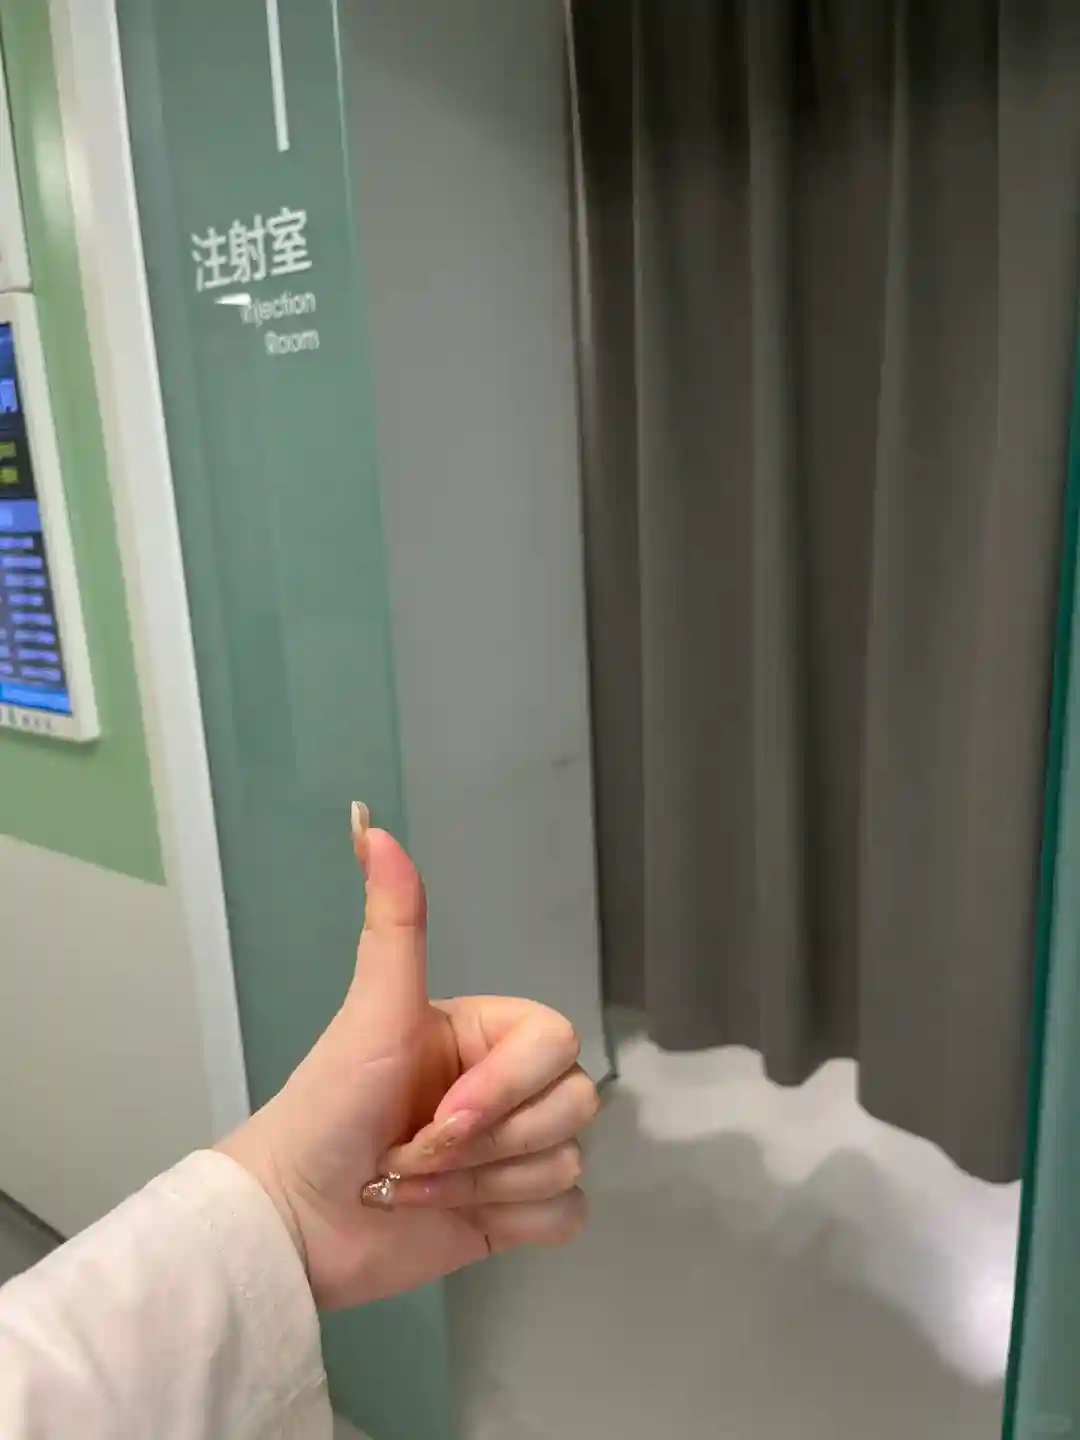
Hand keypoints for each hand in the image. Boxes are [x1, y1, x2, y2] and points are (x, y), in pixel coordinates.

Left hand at [217, 804, 598, 1309]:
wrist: (294, 1219)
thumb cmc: (328, 1107)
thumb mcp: (370, 1013)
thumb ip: (393, 926)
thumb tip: (372, 825)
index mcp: (488, 1035)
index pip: (559, 1043)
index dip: (508, 1087)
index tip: (443, 1114)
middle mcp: (508, 1088)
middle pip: (575, 1105)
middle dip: (490, 1144)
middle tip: (417, 1152)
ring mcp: (515, 1151)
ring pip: (566, 1160)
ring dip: (484, 1186)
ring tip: (417, 1186)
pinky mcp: (514, 1211)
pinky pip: (566, 1212)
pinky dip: (512, 1220)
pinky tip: (461, 1219)